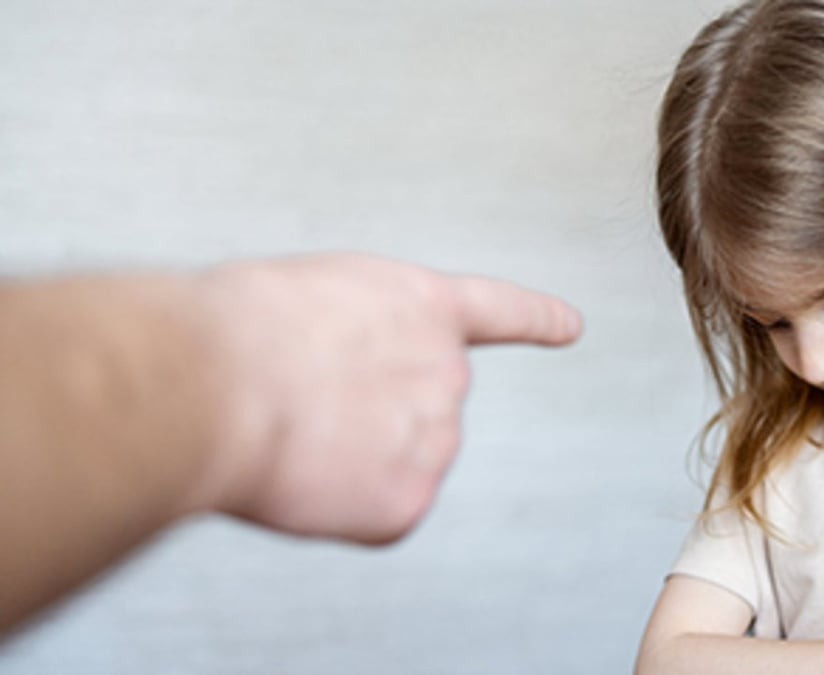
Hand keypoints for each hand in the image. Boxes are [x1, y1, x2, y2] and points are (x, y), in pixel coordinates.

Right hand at [191, 254, 581, 543]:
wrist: (220, 382)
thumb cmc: (241, 332)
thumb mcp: (314, 299)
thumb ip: (356, 340)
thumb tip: (341, 403)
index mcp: (422, 306)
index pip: (497, 312)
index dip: (535, 319)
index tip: (570, 326)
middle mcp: (449, 372)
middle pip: (415, 409)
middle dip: (363, 415)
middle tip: (296, 402)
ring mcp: (438, 437)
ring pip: (392, 462)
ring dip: (346, 459)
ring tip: (290, 431)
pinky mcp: (409, 501)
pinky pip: (375, 511)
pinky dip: (336, 506)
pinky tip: (303, 474)